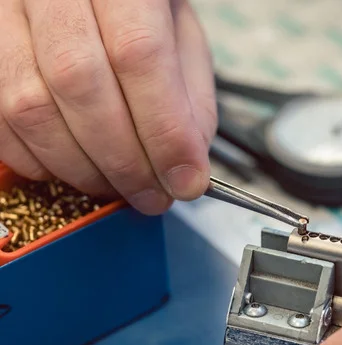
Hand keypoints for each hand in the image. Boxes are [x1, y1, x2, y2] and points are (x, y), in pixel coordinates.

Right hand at [0, 0, 215, 214]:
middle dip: (124, 160)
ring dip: (81, 168)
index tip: (186, 181)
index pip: (139, 54)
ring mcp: (3, 15)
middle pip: (79, 83)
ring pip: (30, 106)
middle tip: (153, 195)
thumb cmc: (136, 11)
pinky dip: (39, 161)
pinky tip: (74, 168)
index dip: (164, 130)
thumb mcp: (181, 36)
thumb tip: (186, 165)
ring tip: (118, 186)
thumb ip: (190, 95)